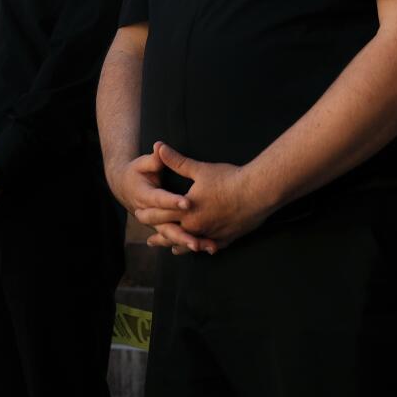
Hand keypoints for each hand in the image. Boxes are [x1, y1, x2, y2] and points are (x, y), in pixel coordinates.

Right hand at [107, 146, 213, 255]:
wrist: (124, 187)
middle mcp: (149, 214)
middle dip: (182, 235)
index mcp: (144, 196)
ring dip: (189, 243)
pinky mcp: (164, 228)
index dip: (172, 202)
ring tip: (207, 247)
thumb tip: (160, 147)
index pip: (160, 199)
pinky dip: (192, 244)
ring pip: (173, 237)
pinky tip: (210, 248)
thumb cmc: (136, 173)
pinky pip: (177, 239)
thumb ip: (154, 159)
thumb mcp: (141, 164)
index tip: (187, 203)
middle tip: (196, 241)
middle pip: (166, 227)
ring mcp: (156, 223)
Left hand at [137, 142, 272, 250]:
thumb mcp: (199, 169)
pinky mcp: (227, 238)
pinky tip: (203, 250)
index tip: (138, 215)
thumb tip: (158, 147)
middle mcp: (197, 227)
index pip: (160, 214)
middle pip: (173, 233)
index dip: (148, 214)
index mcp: (186, 211)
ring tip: (171, 249)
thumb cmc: (228, 179)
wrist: (258, 193)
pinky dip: (204, 248)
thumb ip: (176, 161)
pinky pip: (211, 246)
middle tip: (150, 241)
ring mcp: (212, 234)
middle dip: (160, 236)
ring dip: (180, 246)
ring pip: (191, 244)